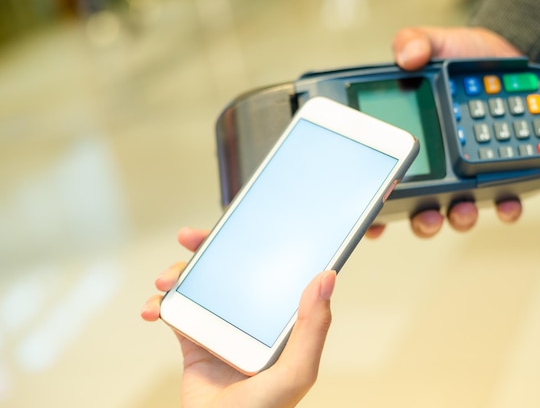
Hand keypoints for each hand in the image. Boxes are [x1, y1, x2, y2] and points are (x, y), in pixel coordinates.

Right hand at [141, 227, 335, 407]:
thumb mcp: (296, 371)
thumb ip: (313, 327)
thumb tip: (327, 279)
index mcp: (277, 320)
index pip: (267, 270)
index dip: (253, 244)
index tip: (236, 227)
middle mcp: (250, 318)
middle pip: (228, 270)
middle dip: (206, 250)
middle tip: (190, 237)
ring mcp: (221, 328)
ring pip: (198, 286)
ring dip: (177, 275)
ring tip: (166, 282)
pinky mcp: (194, 340)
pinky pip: (175, 312)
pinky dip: (160, 304)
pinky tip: (152, 309)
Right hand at [367, 26, 523, 238]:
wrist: (502, 63)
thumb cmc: (462, 59)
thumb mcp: (435, 44)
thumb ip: (415, 43)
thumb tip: (407, 56)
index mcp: (409, 146)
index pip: (386, 182)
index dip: (376, 211)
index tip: (373, 226)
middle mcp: (435, 168)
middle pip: (421, 209)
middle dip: (423, 221)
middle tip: (426, 216)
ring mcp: (466, 176)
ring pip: (457, 212)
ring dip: (459, 217)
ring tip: (464, 209)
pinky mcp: (499, 174)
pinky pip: (501, 200)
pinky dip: (504, 207)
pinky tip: (506, 203)